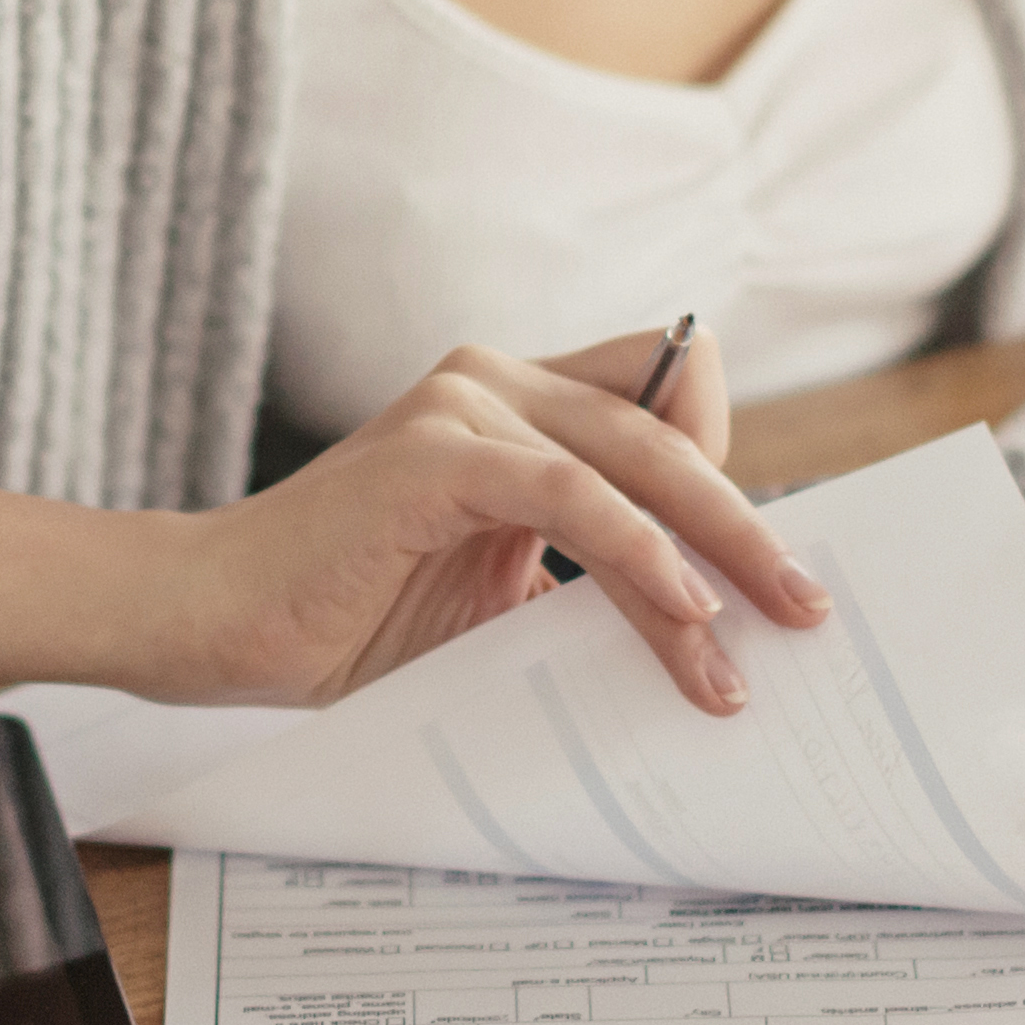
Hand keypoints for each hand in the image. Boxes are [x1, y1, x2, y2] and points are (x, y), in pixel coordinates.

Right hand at [145, 327, 829, 714]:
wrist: (215, 629)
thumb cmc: (343, 621)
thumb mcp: (494, 600)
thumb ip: (582, 585)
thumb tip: (706, 634)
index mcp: (513, 408)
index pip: (662, 400)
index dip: (723, 473)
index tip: (773, 569)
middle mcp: (495, 384)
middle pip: (668, 430)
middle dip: (749, 526)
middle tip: (809, 609)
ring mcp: (464, 409)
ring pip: (633, 464)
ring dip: (711, 556)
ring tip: (760, 641)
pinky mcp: (437, 456)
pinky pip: (569, 493)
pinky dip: (637, 551)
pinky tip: (684, 612)